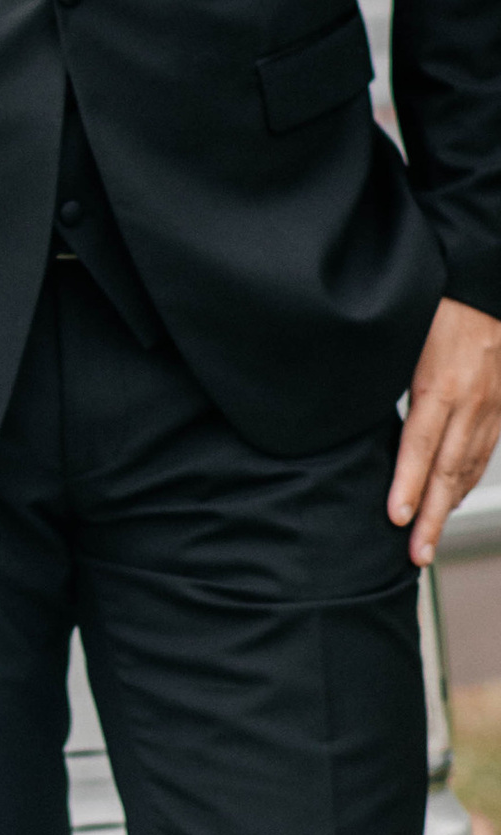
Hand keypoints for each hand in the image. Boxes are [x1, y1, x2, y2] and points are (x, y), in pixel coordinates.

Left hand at [392, 296, 500, 566]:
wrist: (487, 280)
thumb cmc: (441, 303)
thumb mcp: (404, 335)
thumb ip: (385, 375)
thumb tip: (349, 406)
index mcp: (442, 384)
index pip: (420, 445)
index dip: (407, 484)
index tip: (396, 517)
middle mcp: (472, 402)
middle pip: (448, 470)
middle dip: (431, 516)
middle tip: (416, 554)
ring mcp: (492, 406)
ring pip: (469, 467)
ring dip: (448, 506)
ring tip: (429, 538)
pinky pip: (484, 451)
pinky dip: (467, 480)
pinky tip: (453, 497)